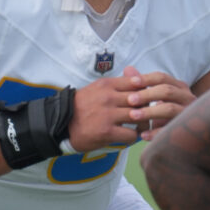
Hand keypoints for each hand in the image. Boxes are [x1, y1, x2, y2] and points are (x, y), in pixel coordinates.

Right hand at [68, 66, 192, 150]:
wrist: (60, 124)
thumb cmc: (82, 106)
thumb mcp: (97, 88)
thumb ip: (118, 83)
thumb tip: (137, 73)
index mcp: (106, 85)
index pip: (137, 83)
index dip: (146, 91)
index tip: (147, 98)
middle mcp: (108, 98)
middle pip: (141, 100)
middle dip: (148, 108)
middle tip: (148, 114)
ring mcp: (107, 115)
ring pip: (140, 117)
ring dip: (143, 123)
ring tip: (140, 126)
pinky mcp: (107, 132)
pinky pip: (132, 134)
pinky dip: (134, 137)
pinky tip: (129, 136)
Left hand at [117, 68, 194, 140]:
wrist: (182, 135)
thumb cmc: (163, 112)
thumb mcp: (153, 98)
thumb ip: (141, 84)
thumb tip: (127, 68)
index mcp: (179, 87)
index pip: (162, 78)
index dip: (146, 79)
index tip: (131, 82)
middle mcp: (187, 98)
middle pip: (167, 91)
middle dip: (147, 94)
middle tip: (130, 100)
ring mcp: (189, 114)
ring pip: (170, 109)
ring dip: (150, 112)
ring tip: (133, 115)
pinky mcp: (187, 130)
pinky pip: (171, 130)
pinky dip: (156, 133)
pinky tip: (143, 135)